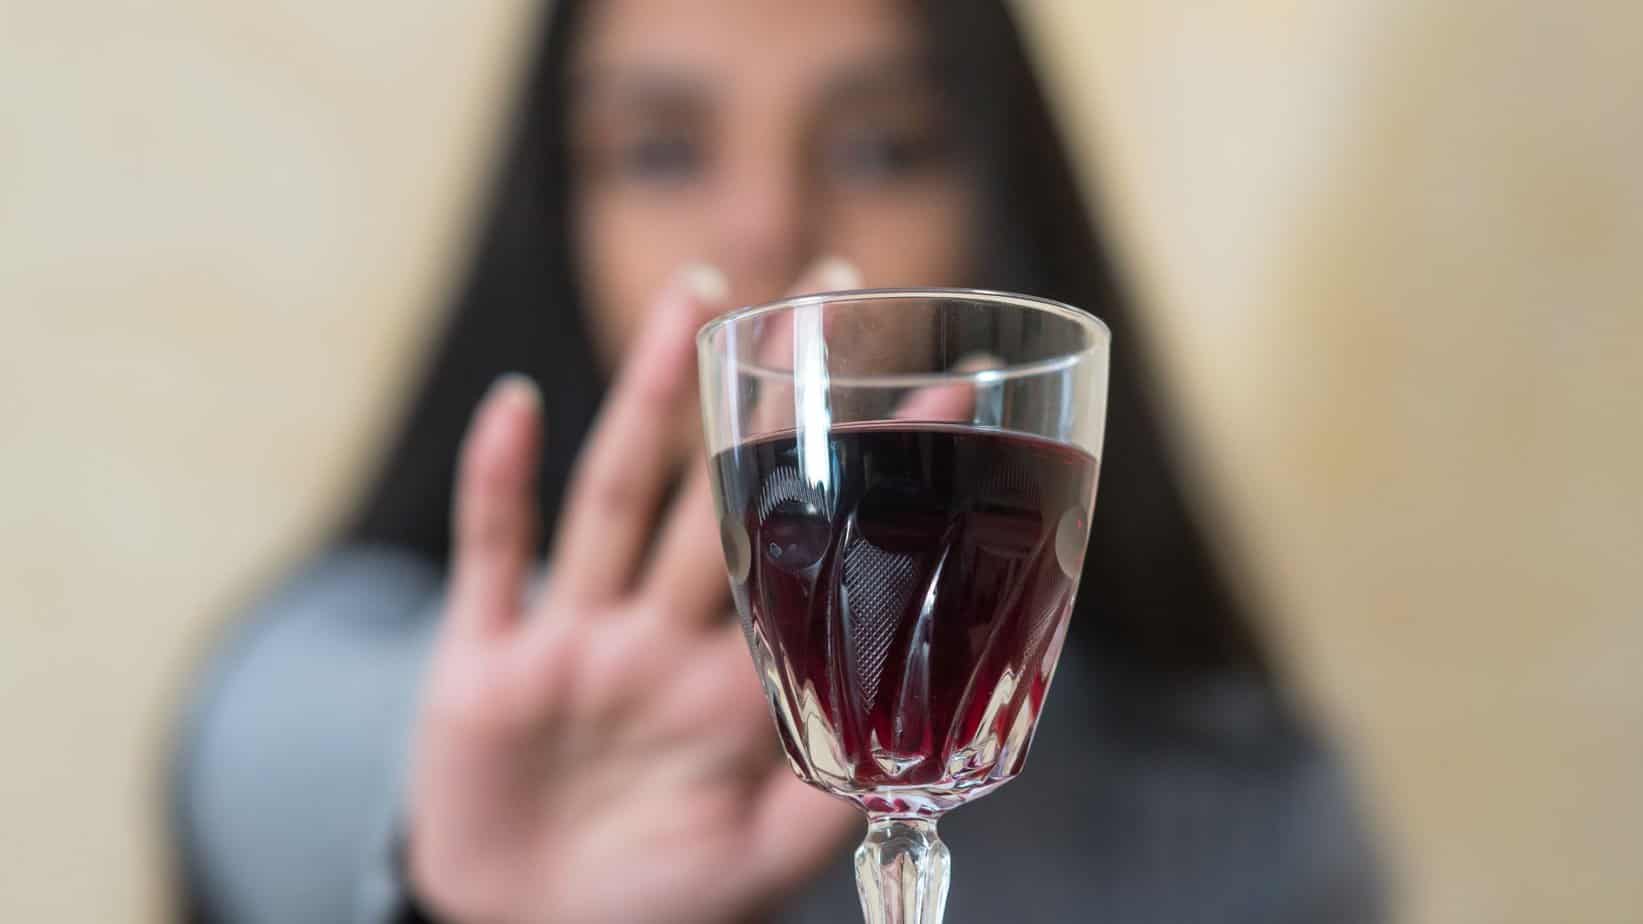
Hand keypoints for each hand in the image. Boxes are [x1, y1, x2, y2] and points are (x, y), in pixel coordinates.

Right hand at [404, 265, 860, 923]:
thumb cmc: (654, 906)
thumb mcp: (758, 862)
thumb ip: (829, 798)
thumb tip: (924, 749)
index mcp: (735, 682)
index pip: (815, 552)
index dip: (874, 473)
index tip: (943, 384)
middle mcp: (661, 636)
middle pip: (722, 489)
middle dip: (771, 392)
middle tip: (827, 285)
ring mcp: (575, 637)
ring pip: (617, 494)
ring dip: (648, 394)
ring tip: (691, 298)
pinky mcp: (487, 658)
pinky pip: (493, 554)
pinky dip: (498, 481)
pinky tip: (514, 403)